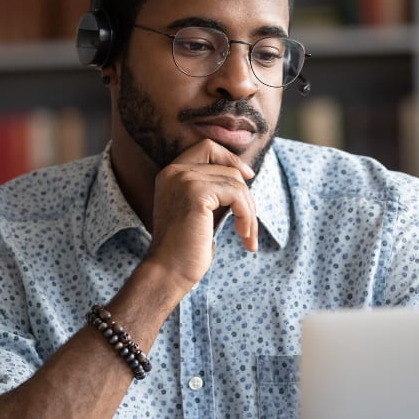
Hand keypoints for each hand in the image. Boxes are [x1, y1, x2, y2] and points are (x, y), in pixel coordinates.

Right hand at [144, 139, 257, 291]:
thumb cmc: (188, 246)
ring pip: (236, 182)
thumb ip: (216, 189)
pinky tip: (243, 235)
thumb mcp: (203, 210)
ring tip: (247, 235)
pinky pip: (236, 194)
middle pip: (227, 167)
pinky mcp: (196, 192)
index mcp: (171, 173)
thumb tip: (245, 173)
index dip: (231, 159)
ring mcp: (183, 180)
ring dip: (249, 211)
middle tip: (248, 222)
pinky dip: (246, 215)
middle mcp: (174, 172)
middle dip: (245, 195)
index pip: (207, 147)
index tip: (248, 177)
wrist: (169, 271)